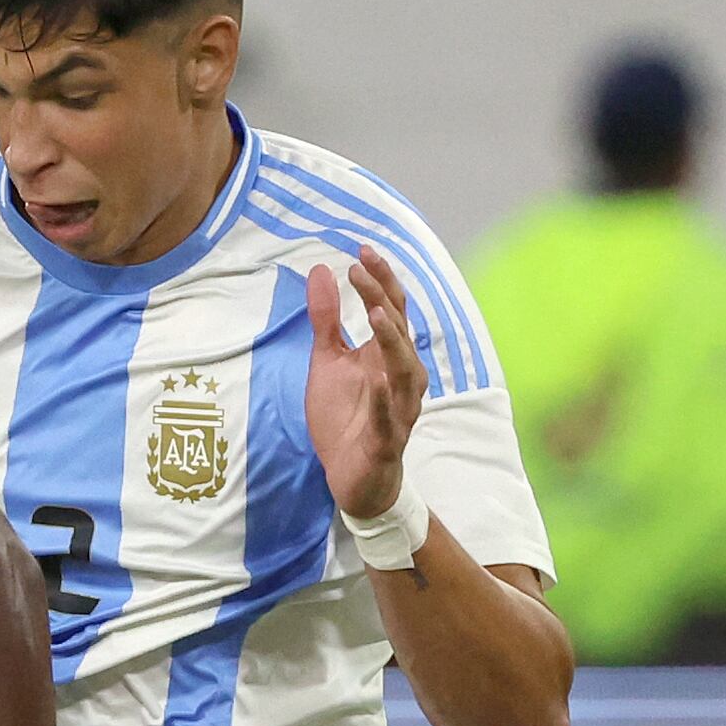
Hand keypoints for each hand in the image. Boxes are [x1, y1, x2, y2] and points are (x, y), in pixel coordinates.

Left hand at [304, 249, 428, 520]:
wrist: (352, 476)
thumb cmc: (347, 415)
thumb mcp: (327, 361)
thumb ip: (326, 319)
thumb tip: (321, 271)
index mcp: (387, 354)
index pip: (391, 308)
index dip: (380, 279)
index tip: (362, 249)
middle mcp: (401, 376)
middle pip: (398, 329)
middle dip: (382, 297)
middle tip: (362, 268)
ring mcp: (399, 407)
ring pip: (404, 370)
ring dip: (392, 341)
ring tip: (375, 313)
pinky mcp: (387, 439)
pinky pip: (388, 417)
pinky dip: (383, 400)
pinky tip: (376, 381)